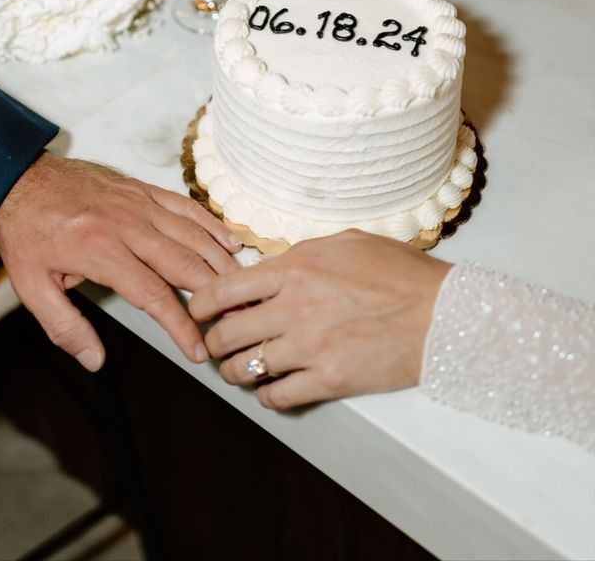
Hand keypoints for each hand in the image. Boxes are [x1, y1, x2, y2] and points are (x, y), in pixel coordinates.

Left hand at [0, 152, 240, 371]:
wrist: (18, 178)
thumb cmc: (26, 232)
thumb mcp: (31, 287)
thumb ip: (65, 326)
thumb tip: (95, 359)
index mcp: (100, 250)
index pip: (153, 294)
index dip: (180, 325)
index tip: (198, 350)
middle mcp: (126, 224)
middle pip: (183, 263)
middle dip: (214, 295)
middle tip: (235, 319)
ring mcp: (137, 203)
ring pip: (191, 233)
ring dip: (220, 261)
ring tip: (241, 287)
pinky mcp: (141, 189)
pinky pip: (184, 206)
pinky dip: (209, 224)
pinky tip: (228, 241)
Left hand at [189, 229, 450, 409]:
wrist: (442, 313)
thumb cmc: (399, 272)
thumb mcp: (345, 242)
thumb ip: (301, 253)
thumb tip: (271, 264)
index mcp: (296, 268)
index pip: (224, 288)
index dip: (200, 303)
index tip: (197, 310)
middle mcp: (294, 307)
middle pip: (226, 332)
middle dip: (212, 340)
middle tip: (215, 342)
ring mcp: (310, 346)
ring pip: (245, 367)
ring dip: (235, 370)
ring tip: (238, 367)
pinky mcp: (329, 380)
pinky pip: (278, 396)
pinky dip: (267, 395)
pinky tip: (272, 387)